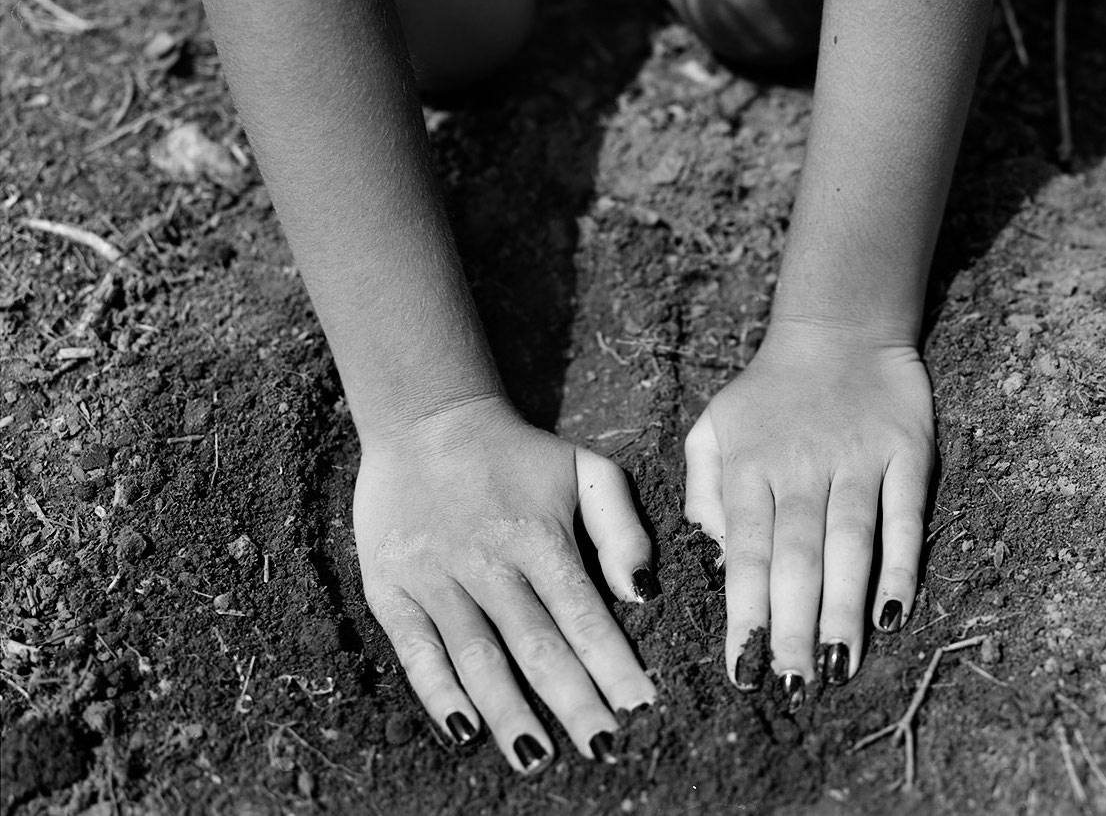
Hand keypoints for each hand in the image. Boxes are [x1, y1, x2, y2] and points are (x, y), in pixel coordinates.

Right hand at [352, 397, 657, 772]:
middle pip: (535, 643)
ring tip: (538, 758)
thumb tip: (641, 591)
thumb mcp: (584, 468)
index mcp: (538, 533)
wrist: (426, 419)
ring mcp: (436, 576)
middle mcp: (488, 560)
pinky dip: (439, 694)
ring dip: (509, 711)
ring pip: (478, 656)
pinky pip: (417, 651)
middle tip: (603, 748)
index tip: (642, 707)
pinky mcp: (391, 588)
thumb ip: (621, 526)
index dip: (613, 662)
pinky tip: (465, 733)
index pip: (583, 611)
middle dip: (573, 700)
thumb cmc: (519, 454)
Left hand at [683, 319, 935, 698]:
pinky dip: (901, 564)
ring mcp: (857, 460)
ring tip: (837, 667)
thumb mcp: (713, 426)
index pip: (745, 550)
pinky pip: (904, 516)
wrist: (840, 331)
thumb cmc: (769, 394)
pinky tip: (894, 612)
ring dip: (843, 607)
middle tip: (791, 686)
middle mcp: (802, 467)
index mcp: (750, 466)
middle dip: (791, 626)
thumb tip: (718, 552)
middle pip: (797, 556)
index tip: (741, 669)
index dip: (745, 612)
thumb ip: (703, 487)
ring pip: (850, 542)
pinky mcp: (907, 453)